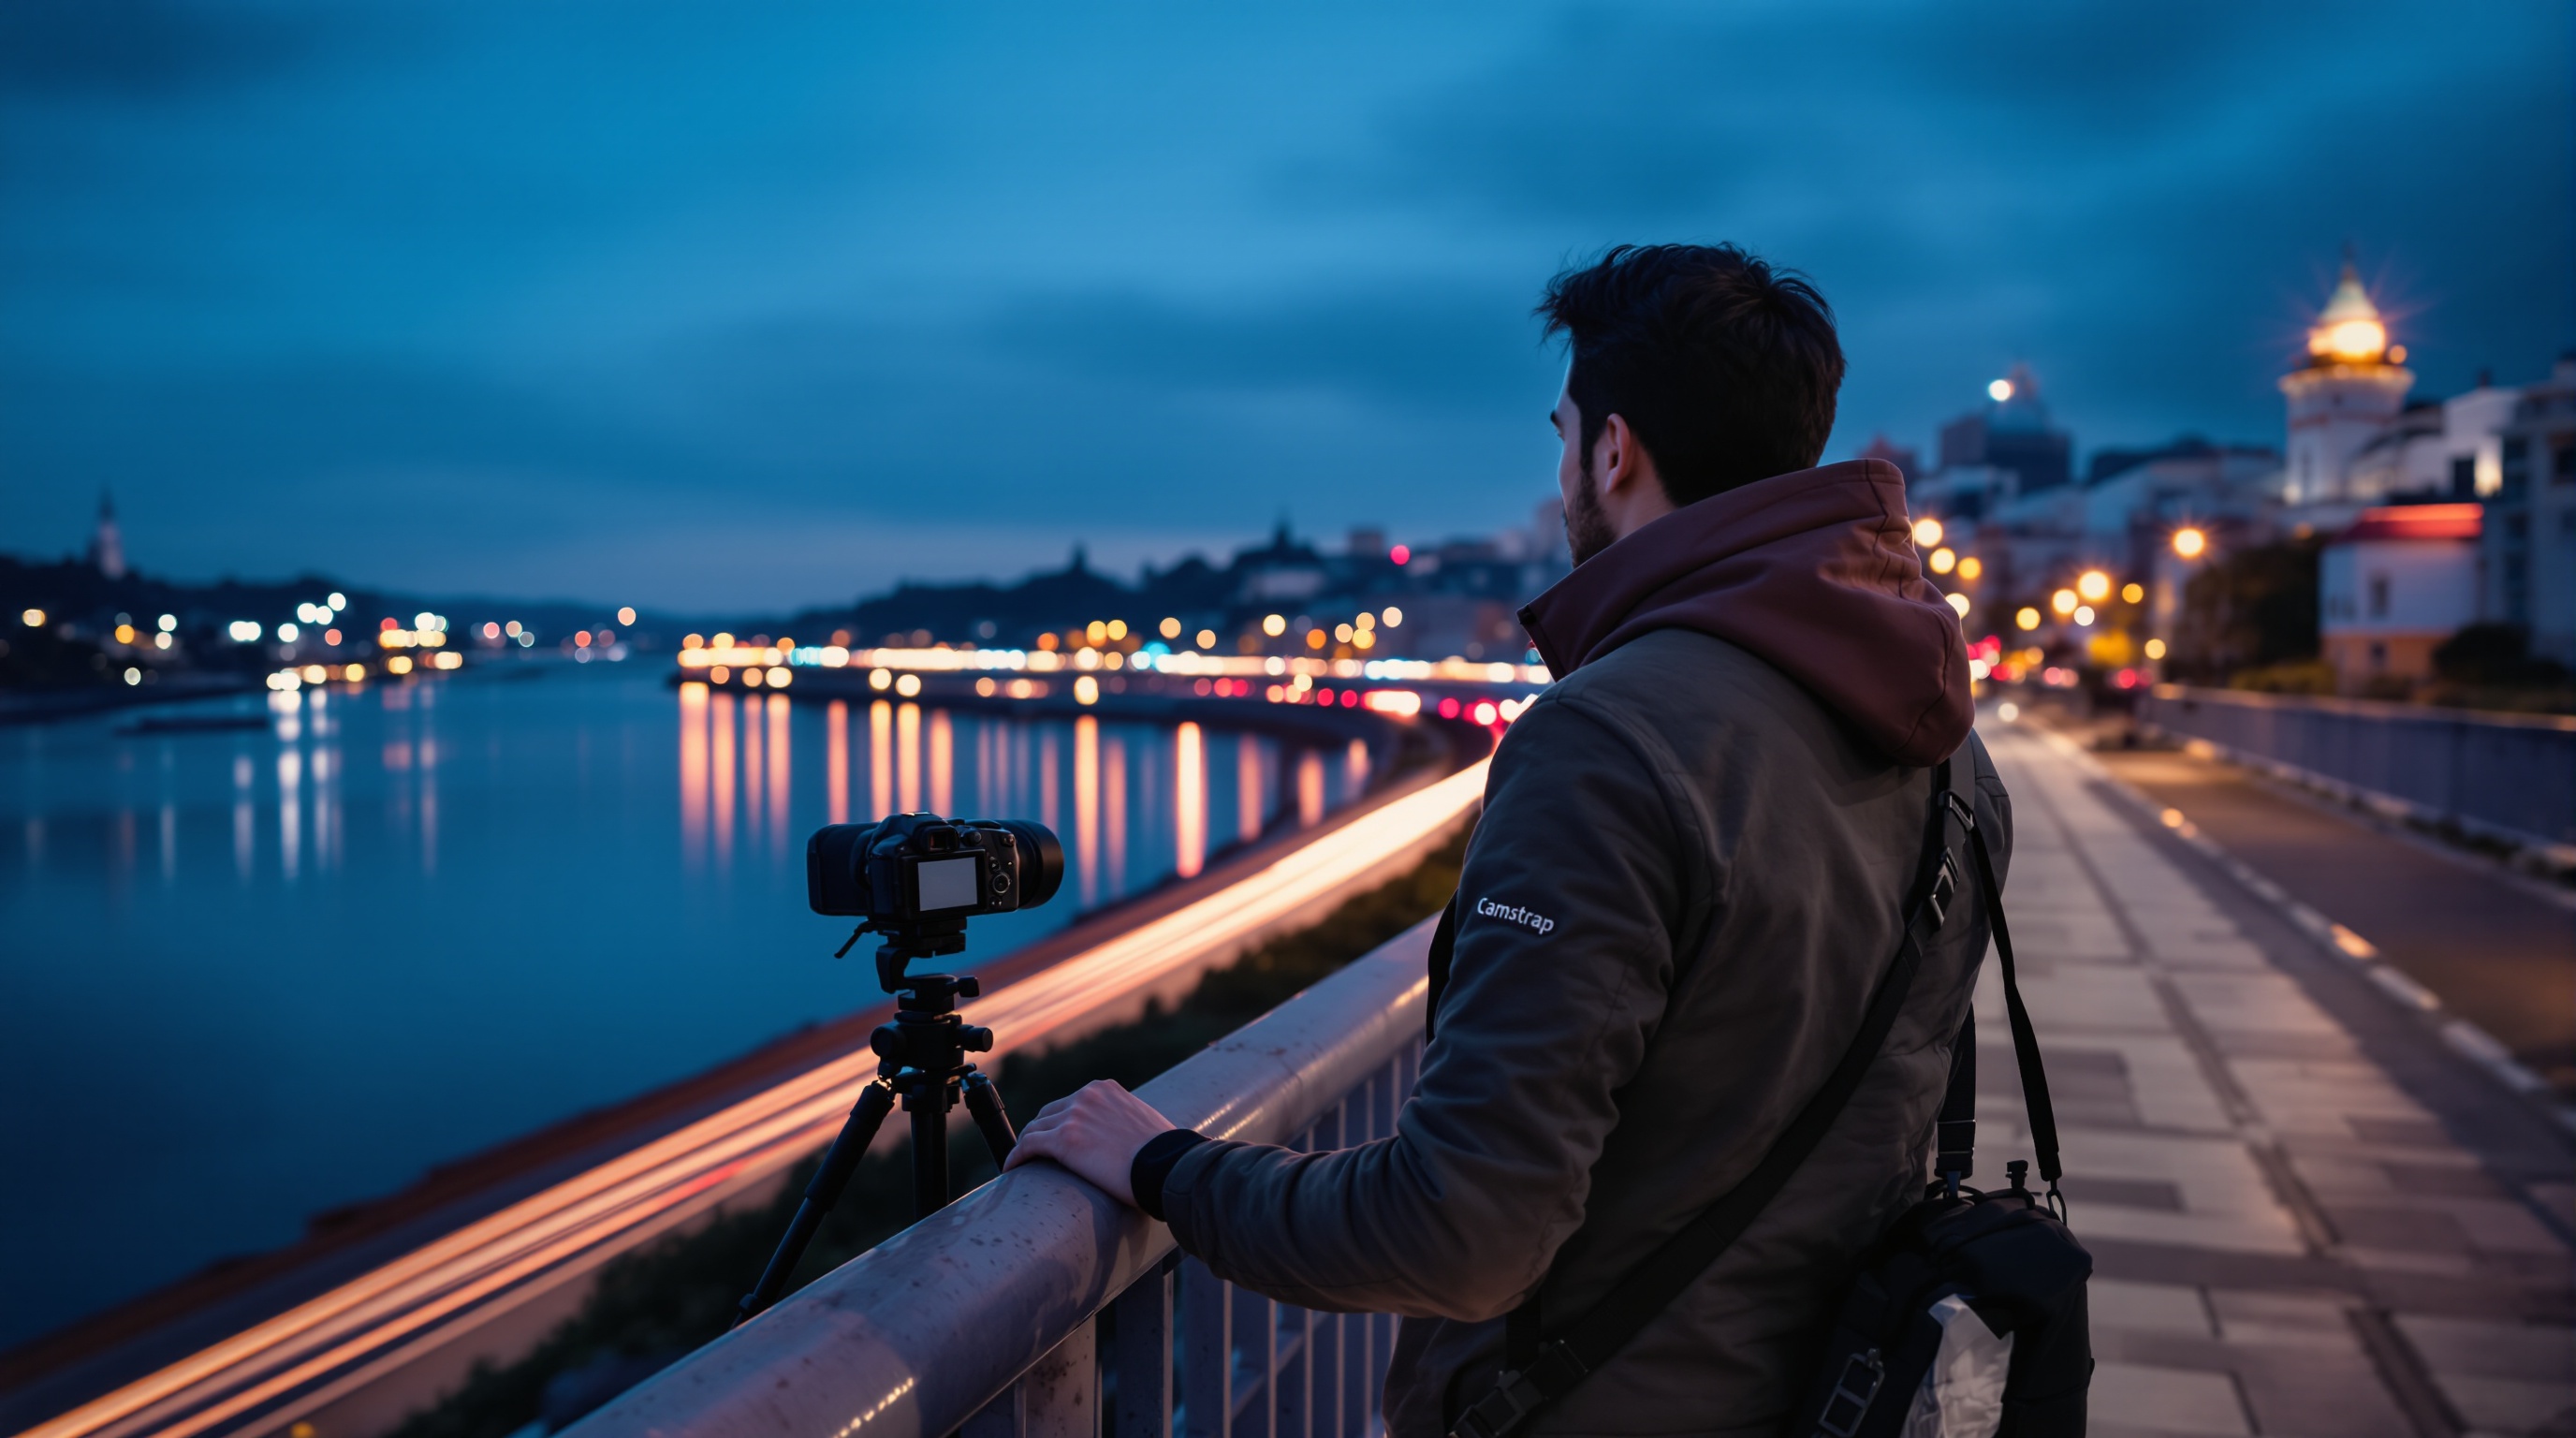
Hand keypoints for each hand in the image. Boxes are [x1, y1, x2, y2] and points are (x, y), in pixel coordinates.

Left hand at [1003, 1080, 1176, 1206]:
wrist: (1166, 1165)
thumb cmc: (1162, 1152)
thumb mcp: (1142, 1121)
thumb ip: (1123, 1120)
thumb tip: (1122, 1139)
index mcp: (1104, 1089)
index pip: (1070, 1104)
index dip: (1059, 1123)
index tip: (1056, 1138)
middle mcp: (1086, 1096)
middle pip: (1048, 1114)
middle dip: (1040, 1133)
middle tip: (1036, 1153)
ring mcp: (1074, 1116)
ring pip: (1035, 1129)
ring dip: (1027, 1146)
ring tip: (1023, 1164)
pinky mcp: (1064, 1140)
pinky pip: (1029, 1146)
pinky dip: (1017, 1157)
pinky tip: (1013, 1169)